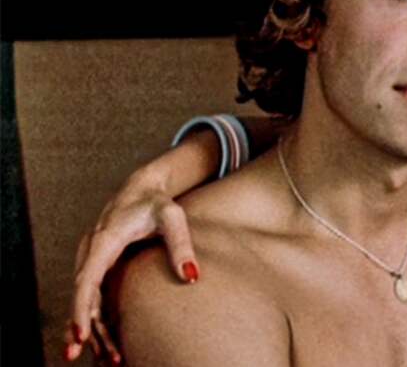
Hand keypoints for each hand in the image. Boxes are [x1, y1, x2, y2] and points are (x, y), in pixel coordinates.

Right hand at [64, 164, 198, 361]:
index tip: (80, 335)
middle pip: (84, 298)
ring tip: (110, 360)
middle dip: (90, 330)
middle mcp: (92, 251)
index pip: (87, 280)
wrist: (143, 189)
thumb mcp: (173, 217)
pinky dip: (97, 319)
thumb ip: (181, 244)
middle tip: (105, 359)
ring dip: (95, 330)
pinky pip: (93, 296)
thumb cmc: (158, 202)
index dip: (81, 309)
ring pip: (87, 301)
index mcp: (104, 240)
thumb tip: (193, 275)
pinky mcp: (99, 266)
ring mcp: (93, 259)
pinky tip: (106, 342)